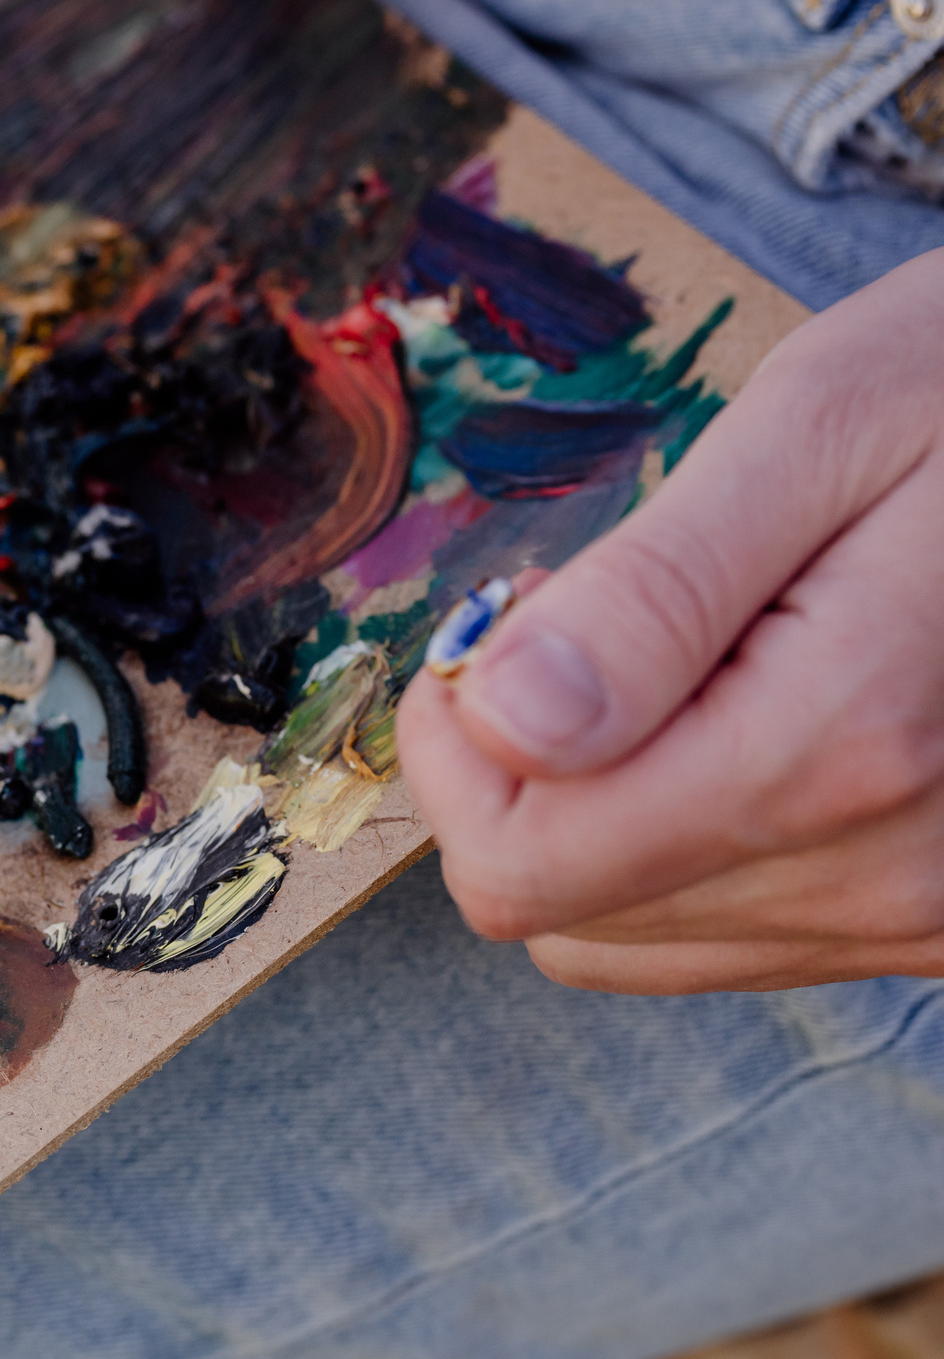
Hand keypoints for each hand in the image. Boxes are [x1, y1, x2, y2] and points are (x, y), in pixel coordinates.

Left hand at [398, 250, 943, 994]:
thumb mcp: (823, 423)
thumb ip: (655, 594)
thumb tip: (502, 719)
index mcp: (842, 749)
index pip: (521, 864)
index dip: (461, 744)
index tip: (511, 615)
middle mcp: (890, 875)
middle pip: (558, 912)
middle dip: (516, 771)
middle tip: (589, 618)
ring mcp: (922, 916)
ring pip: (623, 935)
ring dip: (593, 805)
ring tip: (680, 654)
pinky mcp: (934, 922)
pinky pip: (719, 932)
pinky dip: (672, 839)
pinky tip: (731, 713)